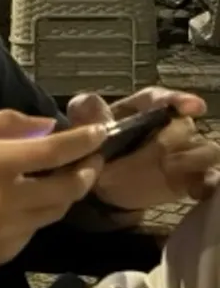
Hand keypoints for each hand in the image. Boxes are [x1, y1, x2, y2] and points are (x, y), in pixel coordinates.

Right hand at [0, 110, 106, 274]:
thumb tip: (43, 124)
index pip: (54, 152)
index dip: (83, 141)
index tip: (100, 131)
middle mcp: (9, 199)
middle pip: (68, 187)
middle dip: (87, 170)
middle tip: (92, 157)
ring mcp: (10, 231)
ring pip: (57, 211)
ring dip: (67, 192)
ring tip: (64, 176)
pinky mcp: (6, 252)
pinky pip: (34, 228)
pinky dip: (38, 211)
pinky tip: (23, 201)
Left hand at [68, 88, 219, 209]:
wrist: (96, 178)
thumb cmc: (91, 139)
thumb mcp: (80, 117)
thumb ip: (87, 109)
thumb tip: (101, 113)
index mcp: (141, 106)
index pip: (162, 98)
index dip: (179, 100)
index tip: (194, 106)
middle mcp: (168, 125)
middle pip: (184, 126)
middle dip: (170, 140)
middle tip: (147, 157)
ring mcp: (180, 152)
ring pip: (205, 150)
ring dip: (191, 160)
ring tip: (167, 169)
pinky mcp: (187, 180)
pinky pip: (210, 178)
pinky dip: (208, 183)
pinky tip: (195, 189)